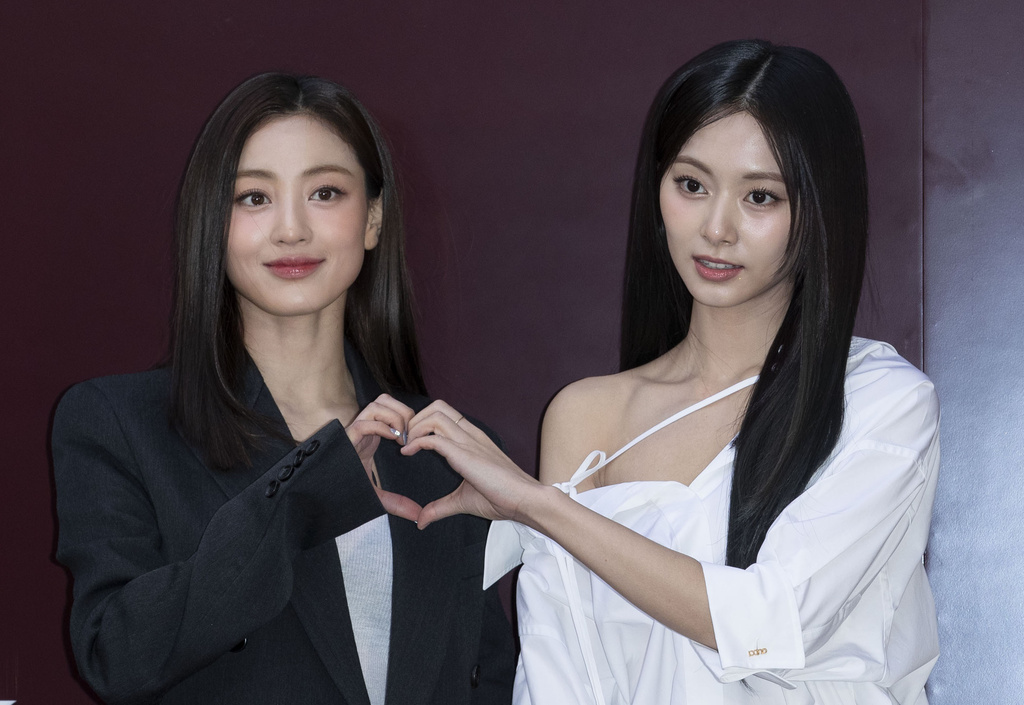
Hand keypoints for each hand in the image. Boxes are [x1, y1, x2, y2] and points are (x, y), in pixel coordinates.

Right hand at [345, 394, 421, 522]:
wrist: (322, 494)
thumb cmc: (347, 489)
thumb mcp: (376, 494)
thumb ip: (396, 502)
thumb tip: (418, 515)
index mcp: (371, 433)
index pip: (391, 406)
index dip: (406, 414)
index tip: (414, 436)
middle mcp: (364, 427)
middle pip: (385, 399)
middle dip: (403, 412)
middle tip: (409, 434)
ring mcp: (355, 430)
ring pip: (377, 404)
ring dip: (395, 417)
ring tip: (400, 438)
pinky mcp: (347, 438)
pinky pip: (366, 422)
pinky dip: (382, 427)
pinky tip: (392, 440)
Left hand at [402, 400, 542, 528]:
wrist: (526, 500)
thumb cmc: (502, 498)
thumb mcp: (463, 501)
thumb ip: (440, 507)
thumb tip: (422, 520)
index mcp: (473, 439)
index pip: (445, 414)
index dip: (423, 422)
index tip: (409, 441)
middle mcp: (471, 434)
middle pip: (438, 406)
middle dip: (415, 418)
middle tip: (404, 439)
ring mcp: (469, 442)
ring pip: (435, 415)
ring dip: (414, 427)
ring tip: (405, 445)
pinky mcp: (465, 454)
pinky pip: (435, 438)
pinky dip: (417, 441)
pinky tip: (408, 453)